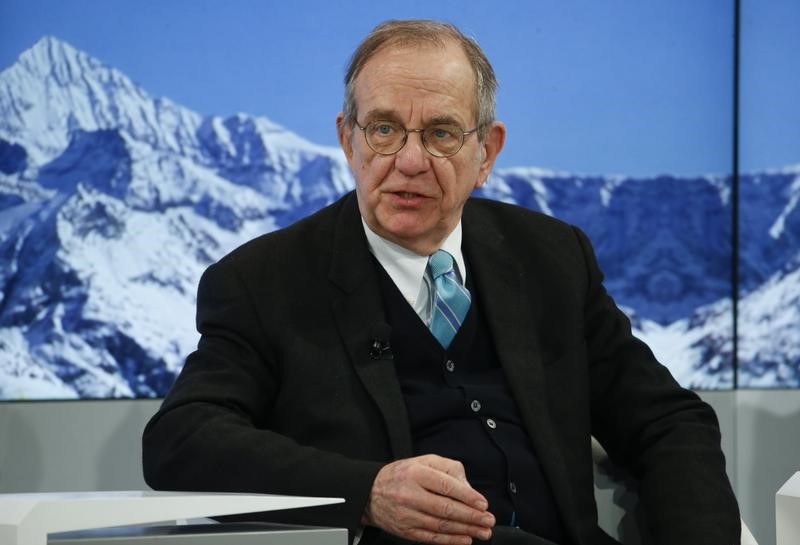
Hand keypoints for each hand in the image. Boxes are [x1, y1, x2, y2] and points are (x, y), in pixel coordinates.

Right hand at [362, 454, 494, 543]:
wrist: (371, 492)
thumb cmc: (403, 475)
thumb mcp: (424, 461)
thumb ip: (449, 470)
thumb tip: (469, 490)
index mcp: (416, 473)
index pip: (446, 486)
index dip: (468, 497)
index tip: (483, 504)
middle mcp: (410, 494)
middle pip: (446, 508)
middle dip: (471, 517)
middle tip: (488, 520)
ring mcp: (407, 514)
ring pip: (441, 525)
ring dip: (465, 530)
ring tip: (482, 532)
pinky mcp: (405, 530)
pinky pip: (431, 537)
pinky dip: (450, 540)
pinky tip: (465, 539)